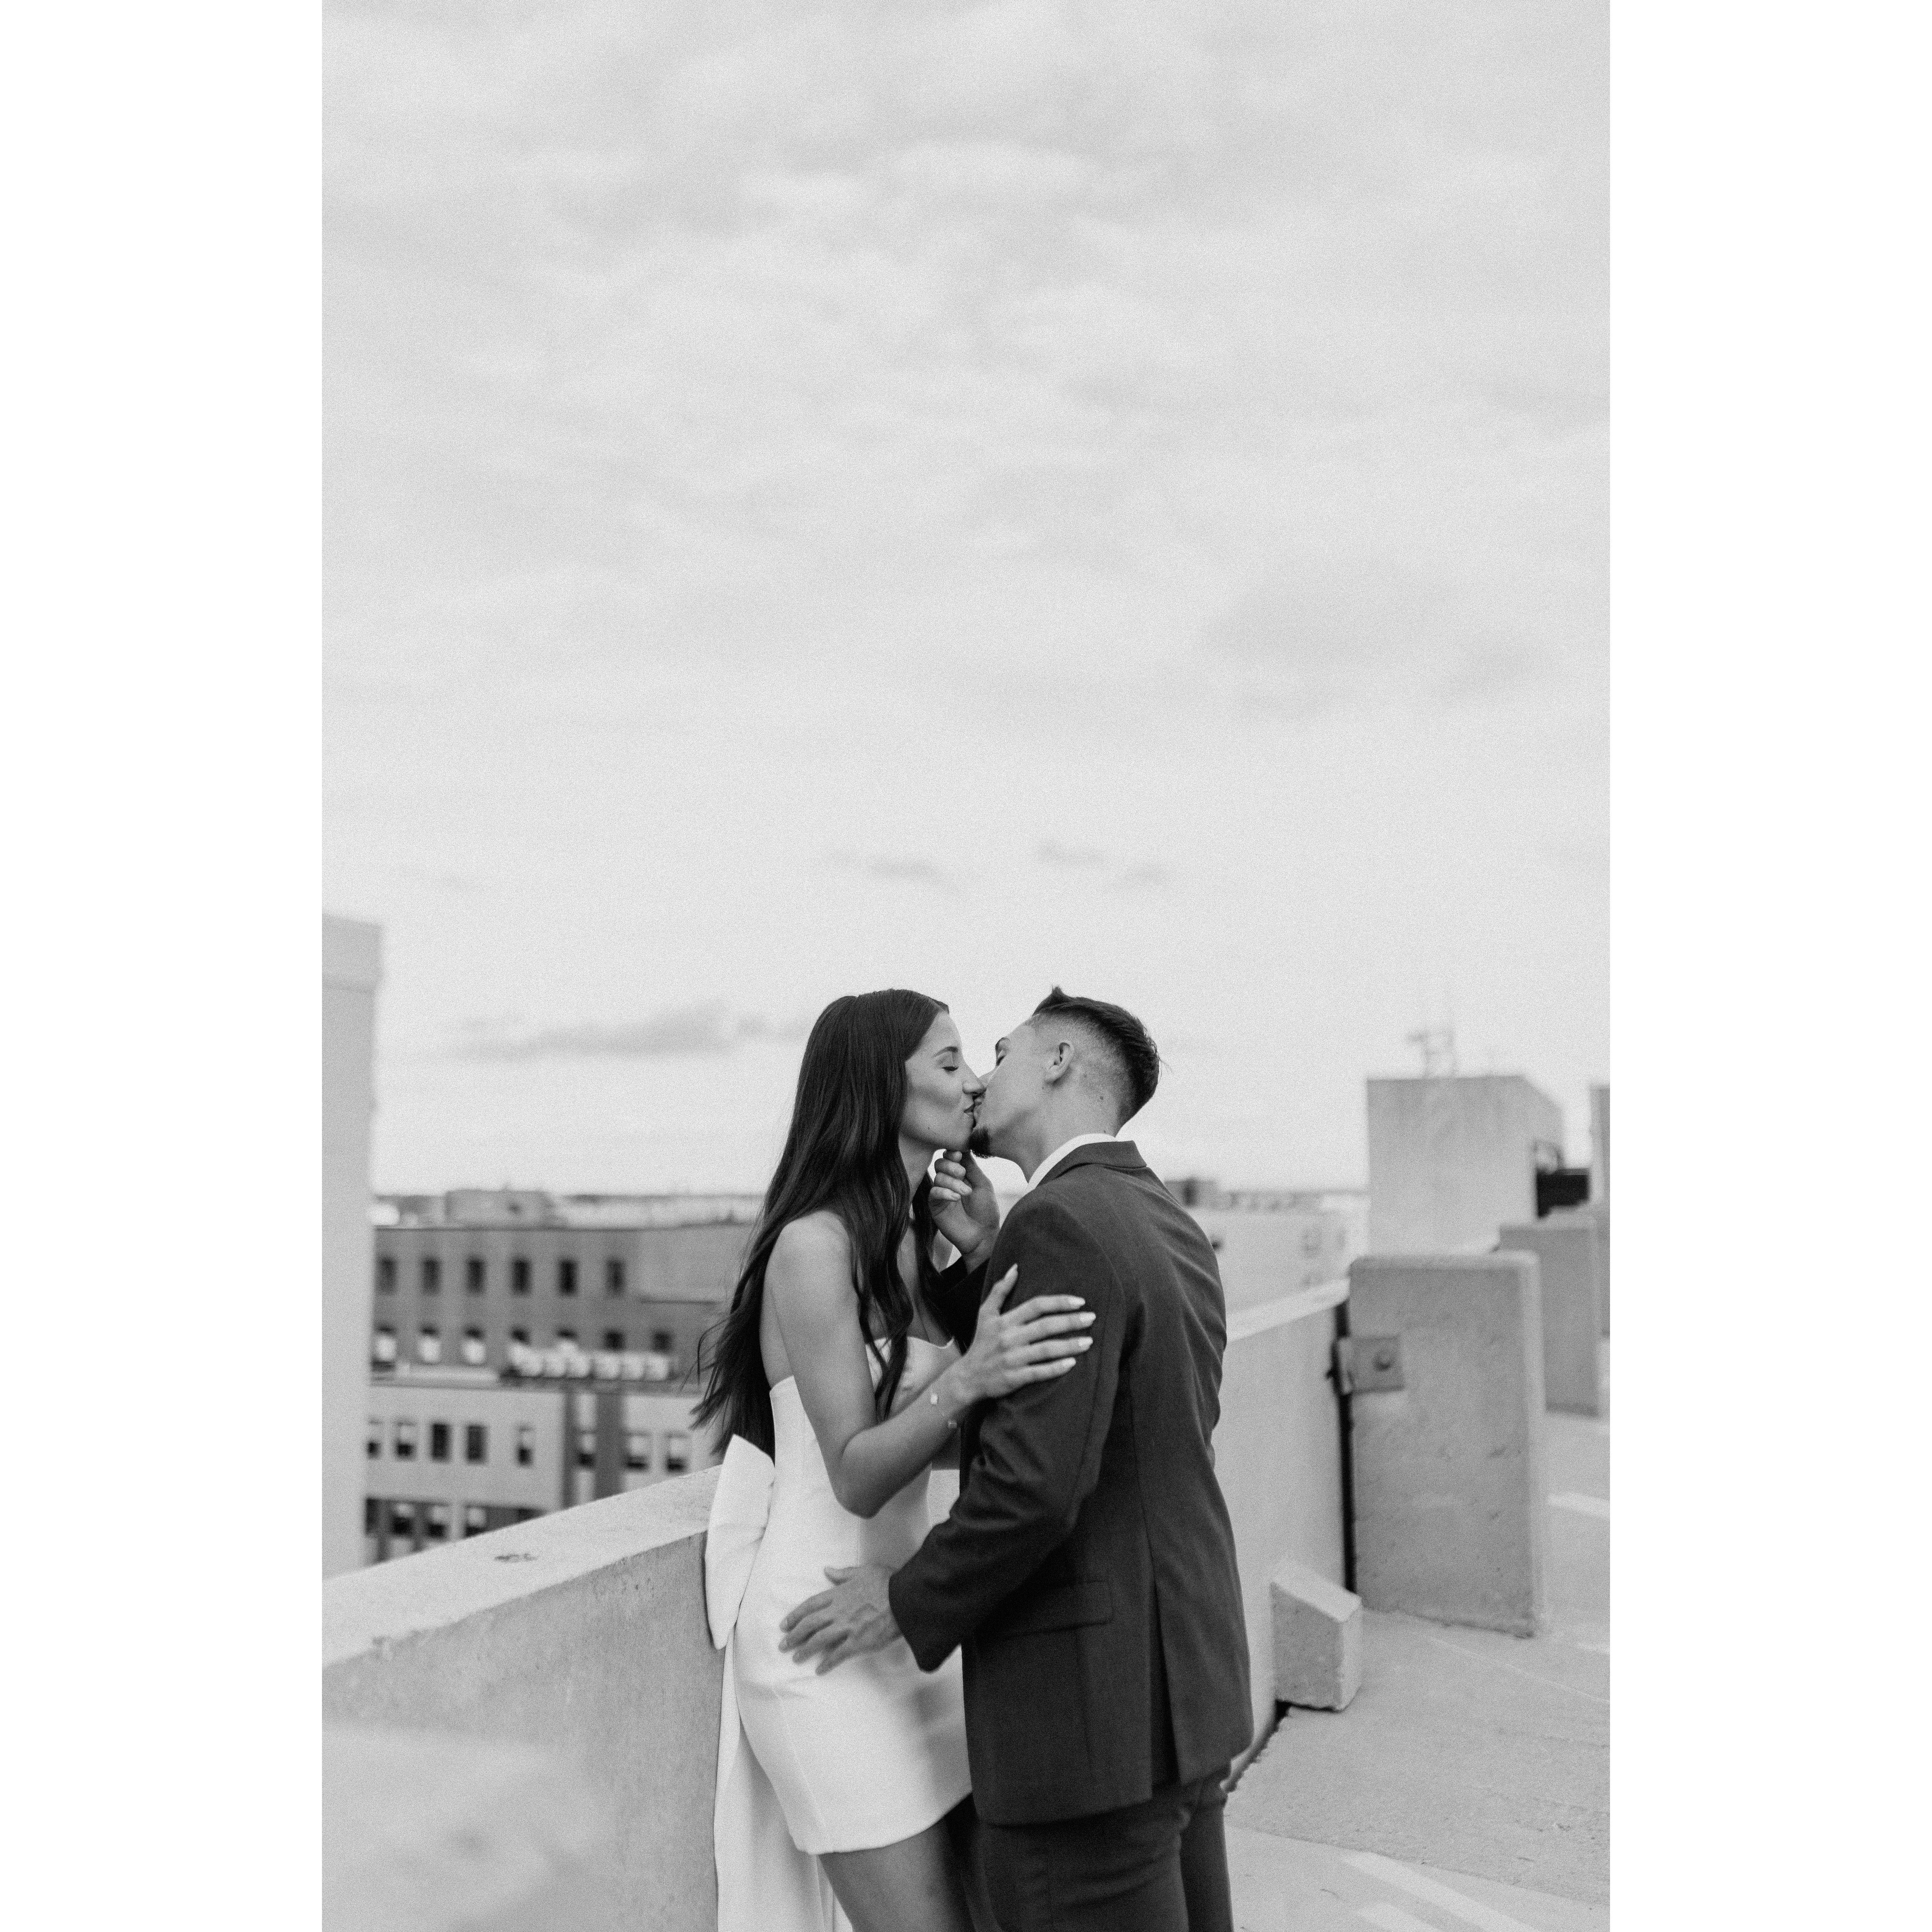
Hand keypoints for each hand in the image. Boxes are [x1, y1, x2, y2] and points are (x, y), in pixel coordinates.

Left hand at [779, 1563, 900, 1672]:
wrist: (904, 1598)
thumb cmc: (887, 1582)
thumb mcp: (863, 1571)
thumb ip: (843, 1573)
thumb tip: (827, 1570)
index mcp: (839, 1593)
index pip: (810, 1605)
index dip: (795, 1615)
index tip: (784, 1624)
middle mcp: (838, 1611)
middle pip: (810, 1624)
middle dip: (794, 1635)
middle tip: (783, 1645)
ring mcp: (847, 1627)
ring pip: (819, 1640)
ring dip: (805, 1650)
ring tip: (796, 1658)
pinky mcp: (858, 1642)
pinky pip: (838, 1655)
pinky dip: (828, 1663)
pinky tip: (819, 1670)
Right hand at [929, 1150, 999, 1265]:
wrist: (983, 1236)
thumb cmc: (986, 1210)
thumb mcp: (982, 1184)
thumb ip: (971, 1167)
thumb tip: (963, 1147)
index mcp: (962, 1174)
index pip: (951, 1156)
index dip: (953, 1152)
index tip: (959, 1154)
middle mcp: (950, 1181)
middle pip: (940, 1163)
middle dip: (951, 1165)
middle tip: (962, 1174)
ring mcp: (942, 1193)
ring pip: (938, 1176)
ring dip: (952, 1182)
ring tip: (965, 1193)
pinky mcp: (935, 1206)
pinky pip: (934, 1192)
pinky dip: (944, 1192)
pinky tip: (955, 1198)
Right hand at [952, 1265, 1093, 1403]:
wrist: (968, 1377)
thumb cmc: (982, 1343)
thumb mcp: (985, 1314)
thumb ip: (1000, 1290)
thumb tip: (1015, 1267)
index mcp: (1005, 1321)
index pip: (1036, 1306)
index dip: (1058, 1302)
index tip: (1079, 1301)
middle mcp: (1009, 1338)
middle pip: (1044, 1326)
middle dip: (1070, 1321)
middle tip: (1091, 1318)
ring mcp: (1012, 1359)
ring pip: (1045, 1350)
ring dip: (1069, 1345)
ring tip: (1089, 1341)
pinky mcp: (1014, 1378)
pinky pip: (1039, 1372)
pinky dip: (1056, 1368)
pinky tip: (1072, 1363)